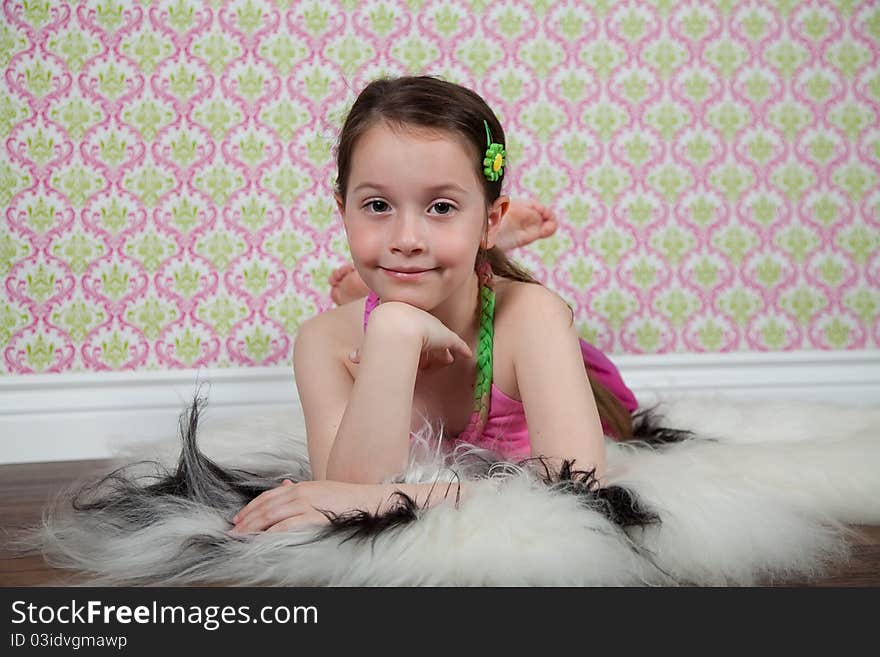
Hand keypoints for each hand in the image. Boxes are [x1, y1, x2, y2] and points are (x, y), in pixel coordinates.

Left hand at [230, 479, 390, 533]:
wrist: (371, 501)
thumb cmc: (348, 500)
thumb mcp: (322, 490)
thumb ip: (301, 490)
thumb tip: (284, 485)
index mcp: (303, 486)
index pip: (269, 495)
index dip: (251, 507)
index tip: (238, 519)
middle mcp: (302, 492)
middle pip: (267, 505)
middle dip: (247, 518)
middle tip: (233, 531)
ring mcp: (308, 503)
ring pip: (273, 514)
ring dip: (254, 526)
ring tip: (242, 537)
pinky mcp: (315, 516)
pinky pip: (288, 524)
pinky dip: (272, 531)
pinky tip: (262, 539)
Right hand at [353, 302, 472, 372]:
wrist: (395, 326)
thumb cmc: (380, 333)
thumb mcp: (369, 344)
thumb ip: (361, 352)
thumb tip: (351, 357)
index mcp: (403, 320)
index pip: (411, 332)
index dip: (415, 343)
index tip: (416, 354)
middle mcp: (420, 322)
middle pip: (427, 335)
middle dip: (430, 348)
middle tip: (436, 358)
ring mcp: (433, 329)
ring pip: (440, 342)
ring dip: (442, 353)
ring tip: (446, 361)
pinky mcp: (445, 337)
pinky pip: (456, 344)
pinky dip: (461, 349)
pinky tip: (466, 355)